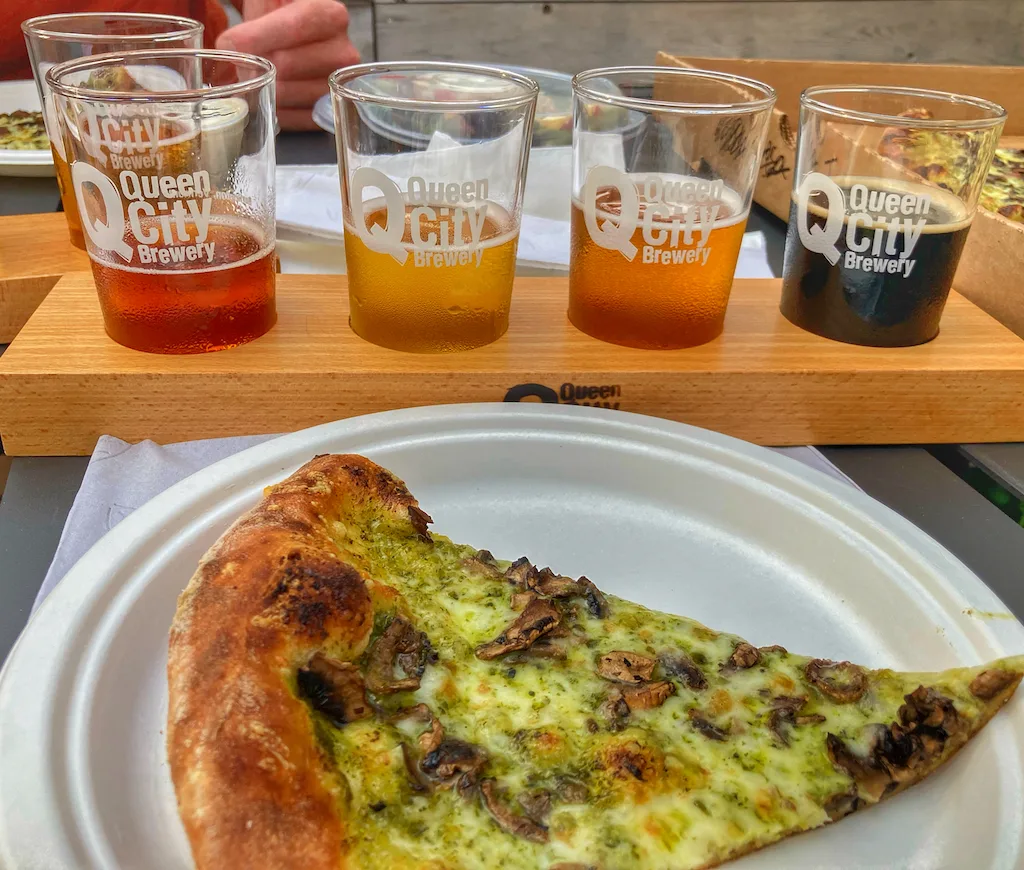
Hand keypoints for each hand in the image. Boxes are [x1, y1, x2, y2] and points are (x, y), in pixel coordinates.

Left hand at [217, 0, 359, 130]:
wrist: (300, 38)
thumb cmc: (282, 16)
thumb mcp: (270, 0)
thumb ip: (254, 11)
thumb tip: (231, 47)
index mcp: (331, 16)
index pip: (294, 27)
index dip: (257, 36)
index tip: (229, 42)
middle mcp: (344, 53)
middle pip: (286, 65)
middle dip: (256, 64)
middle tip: (245, 60)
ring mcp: (338, 86)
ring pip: (285, 94)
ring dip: (262, 86)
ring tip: (259, 74)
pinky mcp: (328, 111)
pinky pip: (292, 118)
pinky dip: (272, 108)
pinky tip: (268, 94)